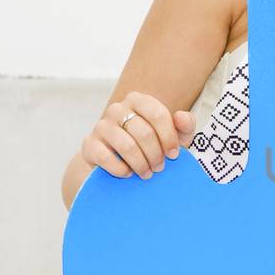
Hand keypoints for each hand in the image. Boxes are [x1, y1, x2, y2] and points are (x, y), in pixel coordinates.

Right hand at [81, 91, 197, 178]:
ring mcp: (101, 126)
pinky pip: (105, 157)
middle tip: (160, 168)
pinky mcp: (89, 144)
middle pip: (143, 133)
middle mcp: (117, 109)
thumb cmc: (153, 144)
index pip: (158, 115)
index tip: (174, 155)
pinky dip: (120, 169)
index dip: (169, 138)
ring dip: (141, 164)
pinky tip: (128, 173)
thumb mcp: (174, 135)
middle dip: (156, 155)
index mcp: (138, 100)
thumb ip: (185, 125)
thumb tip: (182, 117)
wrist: (120, 159)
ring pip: (127, 146)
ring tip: (147, 173)